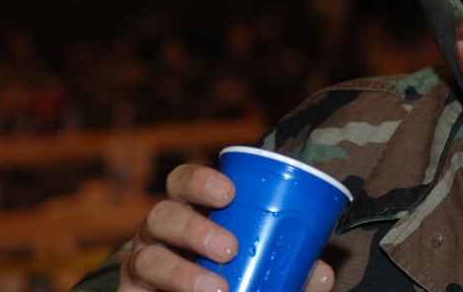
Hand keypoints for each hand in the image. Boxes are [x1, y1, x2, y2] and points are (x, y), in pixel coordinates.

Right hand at [117, 163, 334, 291]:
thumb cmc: (237, 282)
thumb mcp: (267, 272)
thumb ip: (294, 271)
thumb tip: (322, 271)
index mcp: (190, 213)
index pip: (183, 183)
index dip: (200, 181)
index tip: (229, 193)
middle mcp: (159, 236)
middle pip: (161, 214)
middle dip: (193, 227)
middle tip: (229, 248)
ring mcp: (141, 267)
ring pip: (146, 258)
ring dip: (180, 271)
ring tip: (217, 288)